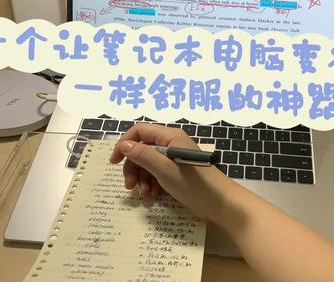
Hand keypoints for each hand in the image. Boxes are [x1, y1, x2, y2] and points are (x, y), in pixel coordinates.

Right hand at [110, 123, 234, 221]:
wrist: (218, 202)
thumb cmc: (192, 182)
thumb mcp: (164, 169)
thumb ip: (143, 155)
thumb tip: (124, 144)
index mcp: (169, 136)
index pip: (140, 131)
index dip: (125, 144)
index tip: (114, 162)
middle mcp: (171, 144)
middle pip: (142, 149)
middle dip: (133, 167)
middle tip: (129, 186)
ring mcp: (174, 159)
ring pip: (148, 164)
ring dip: (142, 178)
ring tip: (145, 194)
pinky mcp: (176, 173)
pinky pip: (157, 174)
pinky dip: (151, 184)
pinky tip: (153, 195)